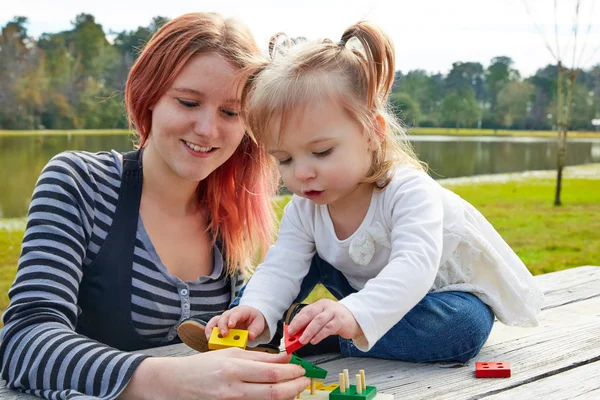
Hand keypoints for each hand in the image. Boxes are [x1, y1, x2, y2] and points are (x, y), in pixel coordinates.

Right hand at [120, 348, 309, 399]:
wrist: (177, 382)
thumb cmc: (204, 365)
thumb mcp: (232, 353)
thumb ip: (259, 357)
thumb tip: (284, 358)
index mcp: (234, 367)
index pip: (272, 372)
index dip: (292, 372)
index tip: (302, 368)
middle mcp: (233, 387)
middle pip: (273, 390)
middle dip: (294, 386)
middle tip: (305, 380)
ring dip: (286, 395)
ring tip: (294, 387)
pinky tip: (277, 395)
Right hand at [205, 305, 266, 340]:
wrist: (251, 316)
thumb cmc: (254, 320)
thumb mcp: (258, 324)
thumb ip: (255, 330)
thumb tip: (250, 336)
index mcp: (241, 311)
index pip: (236, 313)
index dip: (232, 319)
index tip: (231, 325)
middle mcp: (231, 313)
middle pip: (224, 316)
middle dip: (222, 326)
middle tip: (224, 335)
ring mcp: (224, 318)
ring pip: (215, 320)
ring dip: (212, 329)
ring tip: (210, 338)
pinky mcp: (220, 324)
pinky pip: (212, 326)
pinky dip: (209, 332)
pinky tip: (209, 339)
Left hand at [287, 299, 362, 344]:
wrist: (355, 319)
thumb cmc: (336, 320)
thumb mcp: (323, 319)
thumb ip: (311, 324)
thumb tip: (297, 335)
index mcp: (319, 305)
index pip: (304, 312)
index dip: (295, 321)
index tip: (289, 330)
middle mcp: (326, 306)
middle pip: (310, 314)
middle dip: (299, 325)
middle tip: (292, 334)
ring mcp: (333, 313)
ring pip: (318, 321)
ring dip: (308, 332)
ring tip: (302, 340)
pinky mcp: (340, 321)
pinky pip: (328, 328)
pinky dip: (319, 335)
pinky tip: (314, 340)